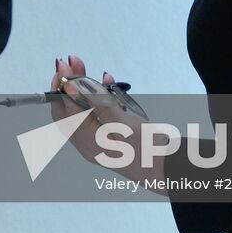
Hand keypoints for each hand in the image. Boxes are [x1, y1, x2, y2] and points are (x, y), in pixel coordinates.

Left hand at [51, 56, 166, 184]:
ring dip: (84, 88)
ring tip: (85, 67)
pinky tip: (108, 82)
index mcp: (86, 141)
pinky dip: (101, 96)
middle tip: (73, 62)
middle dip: (70, 84)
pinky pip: (100, 113)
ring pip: (84, 109)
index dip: (62, 86)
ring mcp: (100, 139)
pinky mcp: (112, 136)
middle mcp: (89, 141)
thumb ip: (95, 102)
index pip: (64, 109)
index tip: (64, 66)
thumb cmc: (147, 151)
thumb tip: (70, 86)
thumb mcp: (121, 122)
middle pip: (70, 108)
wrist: (169, 170)